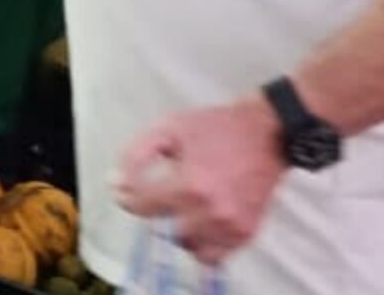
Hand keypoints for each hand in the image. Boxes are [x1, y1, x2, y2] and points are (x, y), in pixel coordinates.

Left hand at [112, 95, 287, 265]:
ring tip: (184, 208)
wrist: (268, 134)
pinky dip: (202, 244)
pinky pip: (214, 255)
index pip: (142, 206)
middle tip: (163, 195)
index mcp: (191, 183)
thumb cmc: (216, 127)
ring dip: (179, 230)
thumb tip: (115, 182)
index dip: (128, 197)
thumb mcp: (169, 128)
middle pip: (164, 230)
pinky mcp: (246, 232)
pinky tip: (201, 221)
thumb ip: (136, 155)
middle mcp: (212, 210)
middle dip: (158, 213)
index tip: (127, 188)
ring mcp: (231, 225)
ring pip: (188, 246)